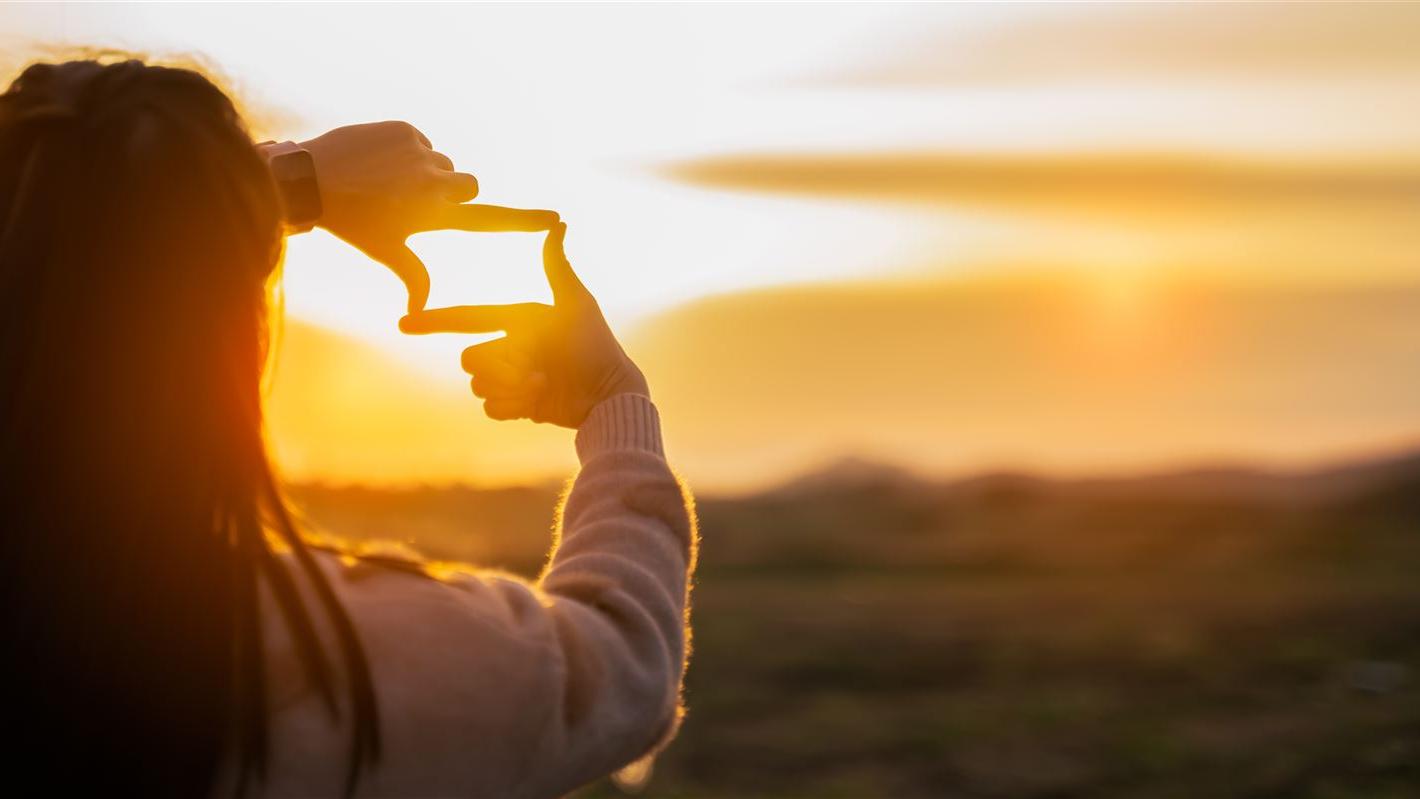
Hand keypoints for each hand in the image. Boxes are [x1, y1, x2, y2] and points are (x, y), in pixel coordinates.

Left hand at [300, 121, 558, 311]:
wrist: (308, 178)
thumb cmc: (351, 223)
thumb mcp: (385, 250)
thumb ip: (413, 276)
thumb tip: (417, 313)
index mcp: (435, 215)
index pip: (490, 220)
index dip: (525, 221)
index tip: (555, 219)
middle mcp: (435, 183)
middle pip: (467, 185)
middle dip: (452, 191)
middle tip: (414, 199)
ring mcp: (421, 153)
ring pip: (442, 164)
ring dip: (426, 171)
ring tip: (388, 182)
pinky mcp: (405, 130)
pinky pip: (419, 141)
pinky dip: (406, 150)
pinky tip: (378, 161)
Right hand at [398, 223, 648, 428]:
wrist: (607, 394)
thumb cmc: (595, 345)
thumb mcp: (575, 304)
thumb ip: (557, 267)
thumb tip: (558, 222)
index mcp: (517, 322)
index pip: (469, 319)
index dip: (436, 321)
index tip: (405, 323)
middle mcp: (509, 348)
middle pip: (470, 357)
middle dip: (499, 364)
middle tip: (535, 368)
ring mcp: (510, 379)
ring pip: (478, 384)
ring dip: (509, 387)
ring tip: (541, 384)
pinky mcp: (516, 406)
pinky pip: (490, 408)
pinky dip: (512, 407)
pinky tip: (537, 403)